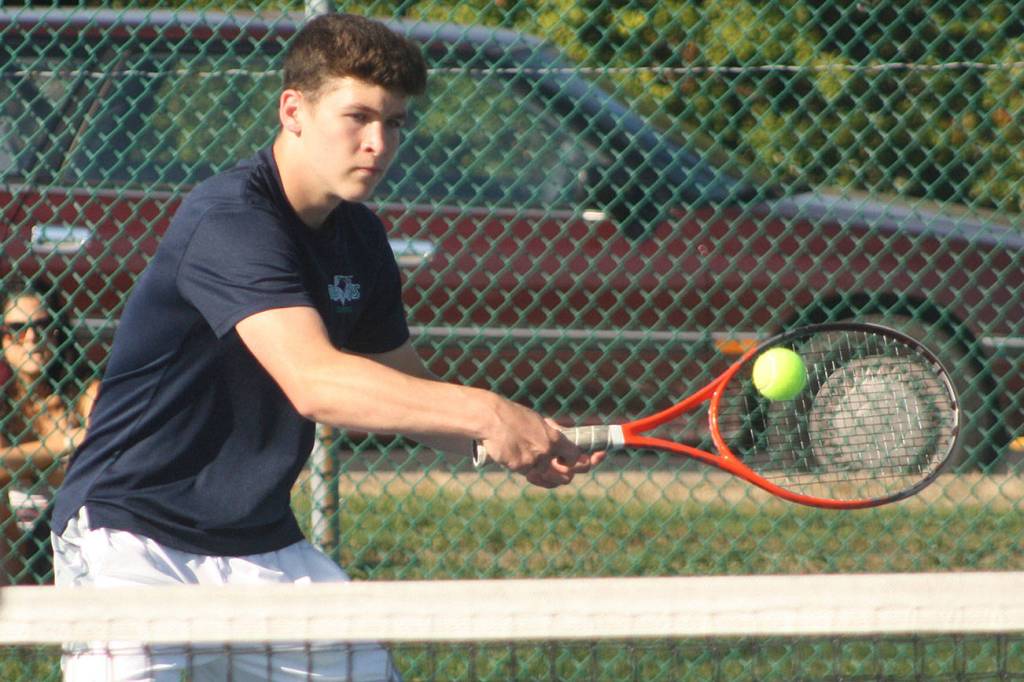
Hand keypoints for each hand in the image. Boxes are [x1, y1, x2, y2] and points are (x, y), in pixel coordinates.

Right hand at [478, 400, 605, 486]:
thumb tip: (562, 436)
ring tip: (545, 470)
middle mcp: (546, 451)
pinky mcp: (519, 468)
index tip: (581, 461)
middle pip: (567, 475)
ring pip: (548, 478)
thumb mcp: (537, 420)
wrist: (491, 418)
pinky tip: (525, 467)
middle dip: (567, 475)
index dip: (580, 462)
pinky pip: (530, 476)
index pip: (575, 456)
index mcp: (553, 436)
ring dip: (548, 476)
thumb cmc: (513, 416)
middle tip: (565, 472)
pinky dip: (529, 473)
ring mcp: (533, 461)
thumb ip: (551, 431)